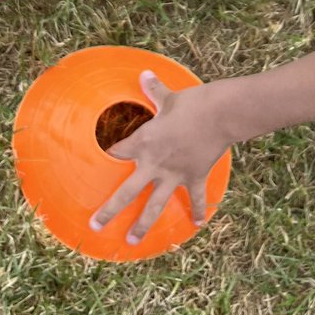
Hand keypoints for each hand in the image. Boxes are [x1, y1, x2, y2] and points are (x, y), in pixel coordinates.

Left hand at [90, 71, 232, 245]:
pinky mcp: (194, 178)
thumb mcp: (168, 97)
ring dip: (143, 225)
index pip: (118, 152)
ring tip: (132, 241)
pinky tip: (197, 224)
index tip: (102, 158)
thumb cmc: (191, 103)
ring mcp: (173, 174)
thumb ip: (154, 90)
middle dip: (109, 210)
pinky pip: (195, 198)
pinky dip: (197, 211)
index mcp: (143, 142)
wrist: (219, 114)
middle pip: (126, 192)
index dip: (109, 155)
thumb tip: (144, 74)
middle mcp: (153, 163)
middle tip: (95, 226)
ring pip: (154, 205)